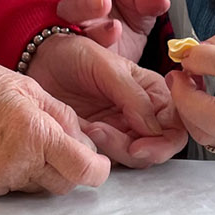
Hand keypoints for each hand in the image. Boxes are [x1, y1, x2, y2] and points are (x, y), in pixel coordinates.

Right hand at [0, 50, 110, 197]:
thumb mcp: (30, 87)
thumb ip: (63, 118)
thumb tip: (86, 144)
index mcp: (35, 133)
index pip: (84, 170)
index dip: (98, 170)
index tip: (99, 163)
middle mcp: (18, 163)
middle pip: (64, 184)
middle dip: (70, 168)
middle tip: (58, 143)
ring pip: (39, 187)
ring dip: (43, 170)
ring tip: (24, 140)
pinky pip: (14, 189)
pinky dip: (18, 174)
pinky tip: (3, 149)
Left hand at [26, 32, 186, 167]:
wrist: (38, 62)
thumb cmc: (72, 54)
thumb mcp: (105, 66)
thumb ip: (133, 96)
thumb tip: (154, 129)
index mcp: (152, 91)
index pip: (176, 124)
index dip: (164, 142)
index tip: (139, 146)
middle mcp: (142, 113)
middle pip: (158, 147)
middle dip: (136, 149)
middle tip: (104, 135)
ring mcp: (122, 129)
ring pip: (135, 158)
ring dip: (113, 149)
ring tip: (89, 128)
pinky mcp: (100, 142)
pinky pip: (110, 159)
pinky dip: (97, 153)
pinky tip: (82, 133)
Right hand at [55, 0, 170, 63]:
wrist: (121, 61)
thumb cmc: (127, 22)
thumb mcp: (145, 7)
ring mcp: (74, 20)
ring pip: (67, 7)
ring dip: (85, 4)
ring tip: (104, 3)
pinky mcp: (75, 45)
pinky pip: (77, 38)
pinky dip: (98, 34)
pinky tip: (113, 31)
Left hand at [167, 21, 214, 150]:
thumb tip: (198, 51)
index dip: (206, 59)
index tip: (189, 52)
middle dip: (189, 99)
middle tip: (177, 76)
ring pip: (212, 136)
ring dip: (186, 111)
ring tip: (183, 83)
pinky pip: (211, 137)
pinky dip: (193, 119)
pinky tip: (193, 96)